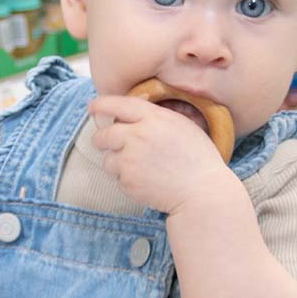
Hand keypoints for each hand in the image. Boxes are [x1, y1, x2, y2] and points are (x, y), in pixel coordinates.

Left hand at [89, 95, 233, 214]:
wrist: (203, 193)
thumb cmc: (198, 159)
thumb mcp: (183, 125)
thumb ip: (155, 117)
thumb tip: (130, 113)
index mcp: (152, 118)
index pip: (114, 104)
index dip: (99, 105)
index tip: (93, 108)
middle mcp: (137, 136)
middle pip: (102, 135)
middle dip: (103, 140)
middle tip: (113, 146)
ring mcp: (130, 160)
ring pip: (108, 159)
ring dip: (118, 164)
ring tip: (142, 168)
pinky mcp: (128, 182)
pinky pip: (118, 179)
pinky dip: (128, 181)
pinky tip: (148, 181)